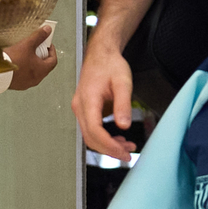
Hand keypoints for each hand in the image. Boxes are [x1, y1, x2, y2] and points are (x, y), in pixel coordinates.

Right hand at [6, 23, 60, 92]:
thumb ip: (39, 36)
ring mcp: (25, 83)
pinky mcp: (16, 84)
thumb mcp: (27, 44)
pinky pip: (22, 75)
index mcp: (42, 70)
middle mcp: (35, 79)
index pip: (53, 60)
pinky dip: (22, 67)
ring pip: (32, 71)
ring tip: (24, 53)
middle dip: (40, 55)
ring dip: (30, 62)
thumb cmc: (13, 60)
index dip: (52, 50)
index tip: (47, 44)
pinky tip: (15, 61)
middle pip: (43, 66)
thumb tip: (47, 30)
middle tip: (35, 47)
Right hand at [74, 43, 137, 158]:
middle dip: (109, 149)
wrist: (101, 54)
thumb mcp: (123, 82)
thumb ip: (123, 104)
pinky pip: (91, 130)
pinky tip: (118, 139)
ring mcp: (80, 109)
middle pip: (90, 137)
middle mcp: (80, 107)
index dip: (109, 145)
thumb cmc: (111, 65)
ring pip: (90, 136)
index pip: (94, 130)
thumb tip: (123, 126)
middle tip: (128, 154)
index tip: (124, 153)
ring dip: (107, 145)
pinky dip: (103, 138)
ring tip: (126, 147)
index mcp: (88, 100)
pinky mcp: (84, 110)